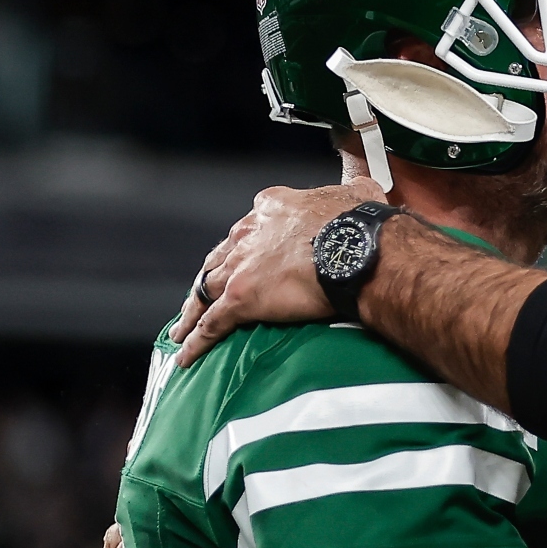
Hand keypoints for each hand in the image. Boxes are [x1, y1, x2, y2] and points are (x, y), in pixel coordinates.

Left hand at [173, 178, 388, 366]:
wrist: (353, 249)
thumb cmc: (359, 223)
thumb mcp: (358, 195)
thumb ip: (354, 192)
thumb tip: (365, 191)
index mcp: (272, 209)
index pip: (248, 229)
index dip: (244, 244)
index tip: (244, 256)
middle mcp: (248, 234)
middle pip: (218, 259)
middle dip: (209, 277)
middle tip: (202, 294)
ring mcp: (240, 267)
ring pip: (204, 290)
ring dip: (191, 311)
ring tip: (181, 330)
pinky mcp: (239, 298)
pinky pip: (211, 324)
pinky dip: (196, 340)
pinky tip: (186, 356)